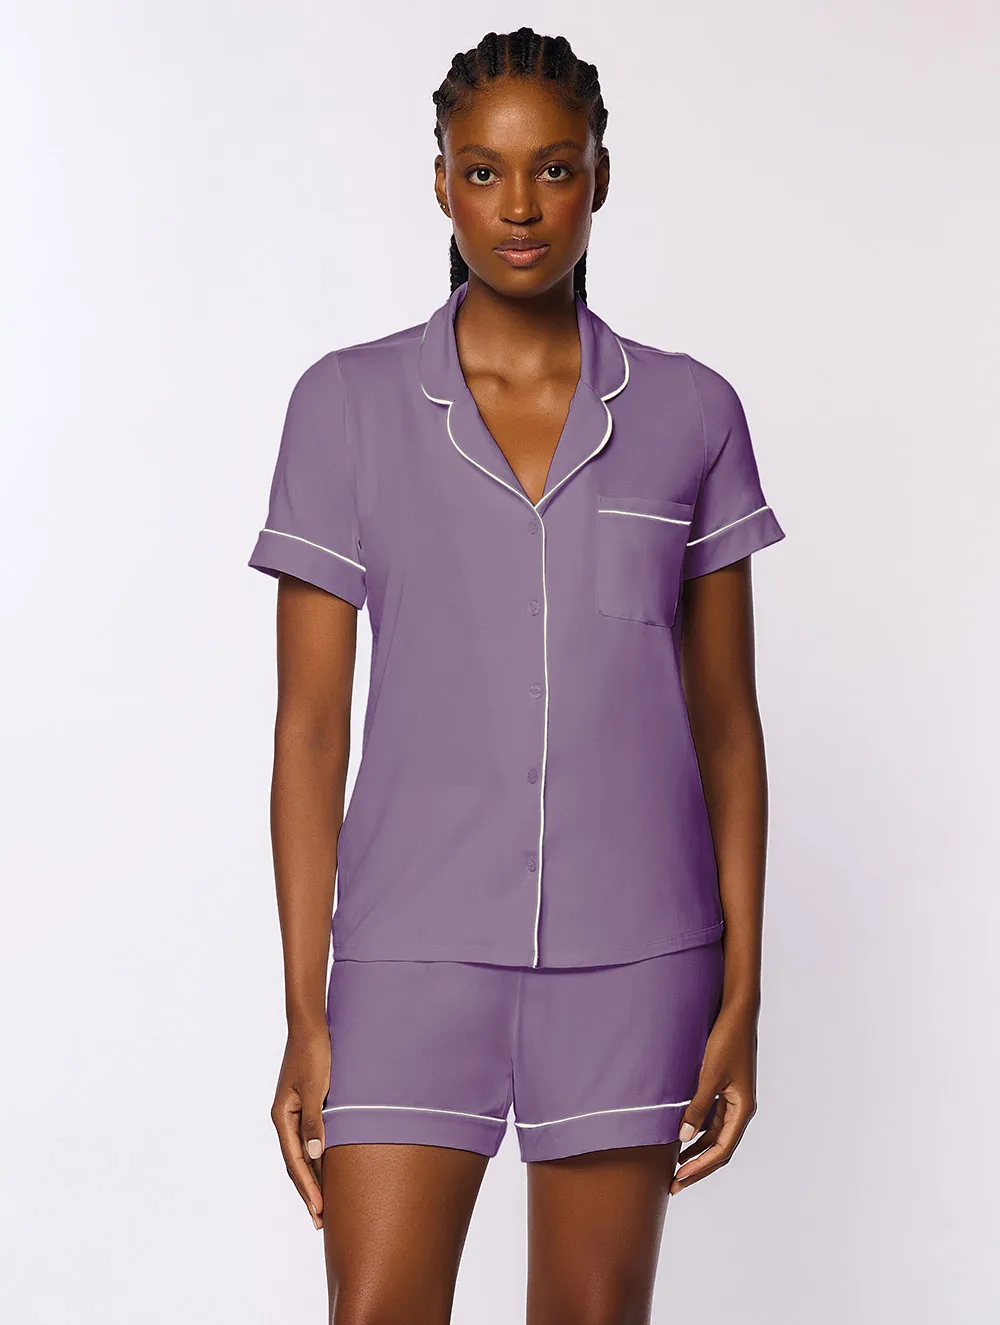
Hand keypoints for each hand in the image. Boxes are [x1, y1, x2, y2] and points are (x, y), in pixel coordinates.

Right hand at [271, 1024, 331, 1229]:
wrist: (311, 1026)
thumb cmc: (314, 1054)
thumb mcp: (317, 1088)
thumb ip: (314, 1121)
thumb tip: (314, 1155)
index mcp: (282, 1116)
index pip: (294, 1161)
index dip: (307, 1186)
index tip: (319, 1209)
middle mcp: (284, 1119)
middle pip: (295, 1164)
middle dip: (308, 1192)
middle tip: (320, 1221)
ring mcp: (293, 1113)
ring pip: (301, 1155)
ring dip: (312, 1179)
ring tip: (323, 1205)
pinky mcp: (305, 1107)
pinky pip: (309, 1141)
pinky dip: (317, 1159)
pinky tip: (327, 1170)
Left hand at [670, 1001, 757, 1195]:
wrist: (737, 1012)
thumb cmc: (727, 1040)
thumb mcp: (709, 1075)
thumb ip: (697, 1107)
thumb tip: (683, 1137)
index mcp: (742, 1110)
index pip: (721, 1150)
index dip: (700, 1168)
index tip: (679, 1180)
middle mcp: (740, 1109)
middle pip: (719, 1148)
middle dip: (697, 1167)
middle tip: (673, 1184)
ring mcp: (733, 1100)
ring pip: (714, 1135)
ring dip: (696, 1151)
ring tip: (673, 1165)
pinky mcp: (725, 1089)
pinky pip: (711, 1119)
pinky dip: (697, 1131)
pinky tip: (680, 1136)